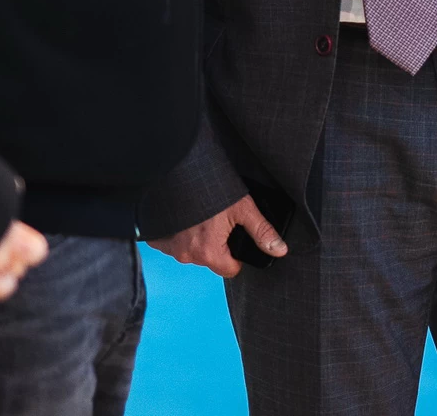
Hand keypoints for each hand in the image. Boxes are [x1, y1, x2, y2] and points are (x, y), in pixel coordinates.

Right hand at [146, 194, 286, 278]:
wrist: (177, 167)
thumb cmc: (210, 186)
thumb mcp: (243, 207)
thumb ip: (262, 231)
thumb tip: (280, 250)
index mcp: (208, 252)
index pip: (230, 270)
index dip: (236, 255)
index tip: (234, 236)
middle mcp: (186, 255)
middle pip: (210, 259)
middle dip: (215, 244)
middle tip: (217, 220)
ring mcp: (169, 247)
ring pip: (192, 251)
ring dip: (196, 238)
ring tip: (201, 215)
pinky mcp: (157, 238)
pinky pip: (172, 243)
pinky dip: (178, 234)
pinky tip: (185, 218)